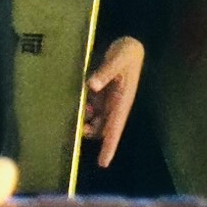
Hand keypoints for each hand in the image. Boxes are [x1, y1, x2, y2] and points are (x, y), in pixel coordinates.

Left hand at [82, 35, 145, 167]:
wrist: (129, 43)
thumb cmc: (127, 52)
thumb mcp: (118, 59)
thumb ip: (106, 71)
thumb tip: (93, 85)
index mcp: (123, 101)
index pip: (115, 128)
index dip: (110, 146)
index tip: (103, 163)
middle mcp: (116, 105)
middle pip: (103, 129)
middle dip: (91, 132)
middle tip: (77, 129)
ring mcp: (109, 100)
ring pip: (96, 121)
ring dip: (85, 122)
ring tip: (77, 113)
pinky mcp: (102, 94)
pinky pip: (92, 109)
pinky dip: (84, 111)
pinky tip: (78, 102)